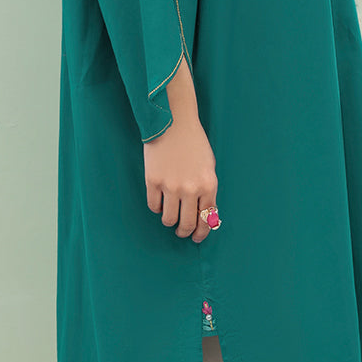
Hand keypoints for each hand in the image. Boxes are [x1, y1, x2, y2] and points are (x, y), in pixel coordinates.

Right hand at [144, 62, 217, 241]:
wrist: (173, 123)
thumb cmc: (194, 144)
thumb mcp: (208, 167)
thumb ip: (207, 191)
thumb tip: (205, 215)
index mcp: (208, 185)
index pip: (206, 219)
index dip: (201, 232)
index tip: (197, 237)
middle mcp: (191, 189)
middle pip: (186, 224)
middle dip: (184, 232)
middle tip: (181, 232)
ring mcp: (170, 186)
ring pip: (168, 219)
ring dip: (169, 220)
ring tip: (170, 215)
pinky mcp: (153, 181)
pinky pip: (153, 206)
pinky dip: (156, 207)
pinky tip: (159, 201)